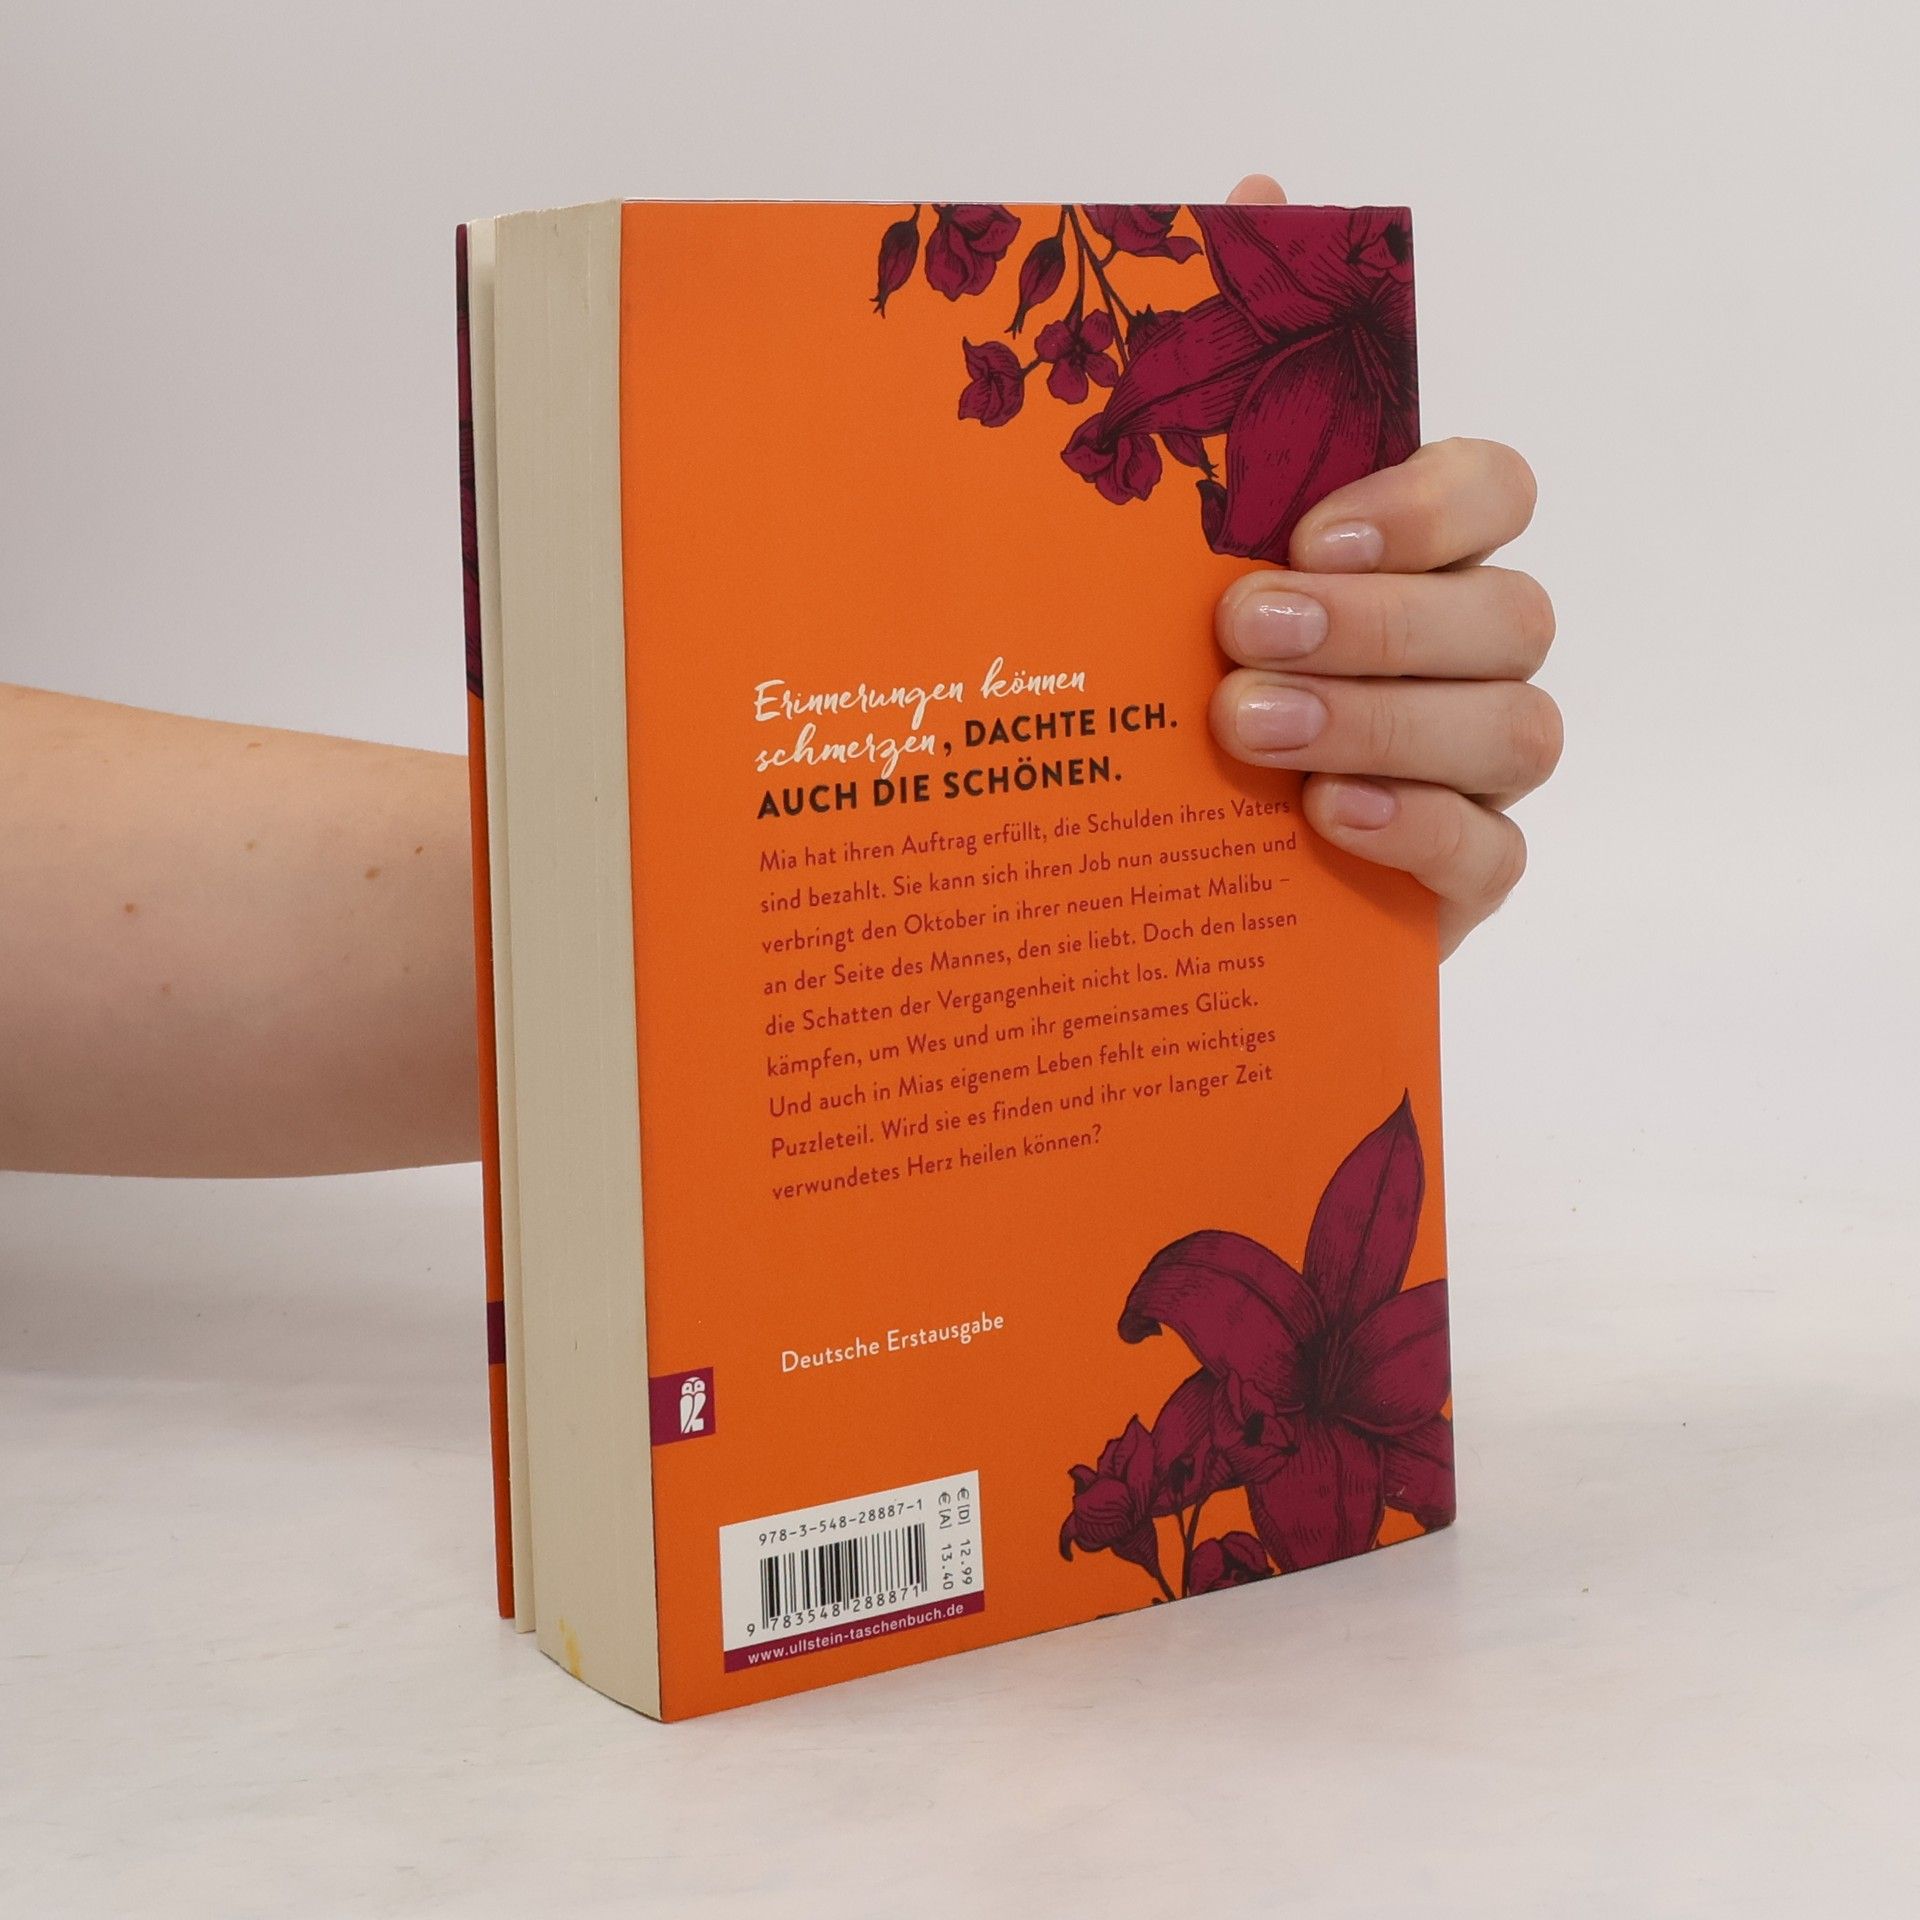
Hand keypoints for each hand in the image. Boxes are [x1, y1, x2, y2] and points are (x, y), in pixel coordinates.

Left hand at [1209, 175, 1559, 958]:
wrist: (1121, 859)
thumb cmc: (1154, 680)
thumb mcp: (1158, 543)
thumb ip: (1215, 381)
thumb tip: (1258, 190)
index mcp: (1405, 562)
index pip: (1494, 491)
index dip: (1427, 506)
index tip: (1305, 533)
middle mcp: (1461, 655)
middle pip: (1513, 614)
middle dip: (1384, 625)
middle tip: (1243, 636)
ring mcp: (1470, 771)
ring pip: (1519, 729)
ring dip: (1385, 721)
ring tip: (1251, 731)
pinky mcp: (1458, 876)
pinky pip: (1496, 854)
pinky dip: (1417, 830)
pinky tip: (1323, 818)